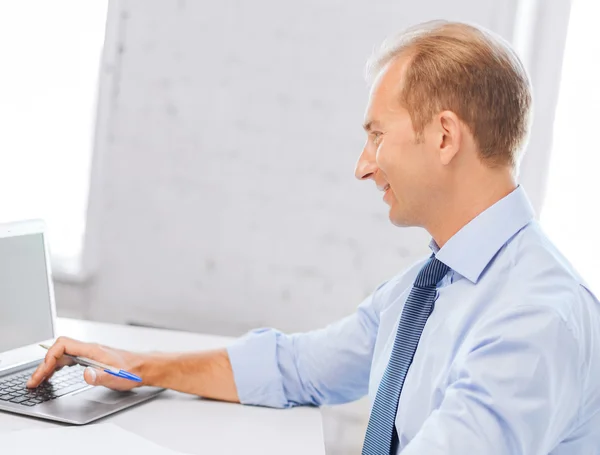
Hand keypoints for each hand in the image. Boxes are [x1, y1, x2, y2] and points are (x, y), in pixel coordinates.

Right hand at [26, 336, 145, 390]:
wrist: (145, 367)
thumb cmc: (132, 371)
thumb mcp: (116, 376)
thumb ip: (100, 376)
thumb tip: (86, 374)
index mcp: (92, 350)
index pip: (63, 346)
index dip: (48, 358)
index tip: (42, 374)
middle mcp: (90, 349)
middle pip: (59, 350)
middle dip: (43, 365)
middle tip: (33, 382)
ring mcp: (91, 353)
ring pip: (63, 355)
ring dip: (49, 366)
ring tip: (39, 380)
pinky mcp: (93, 359)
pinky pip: (69, 359)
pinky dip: (58, 366)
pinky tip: (55, 374)